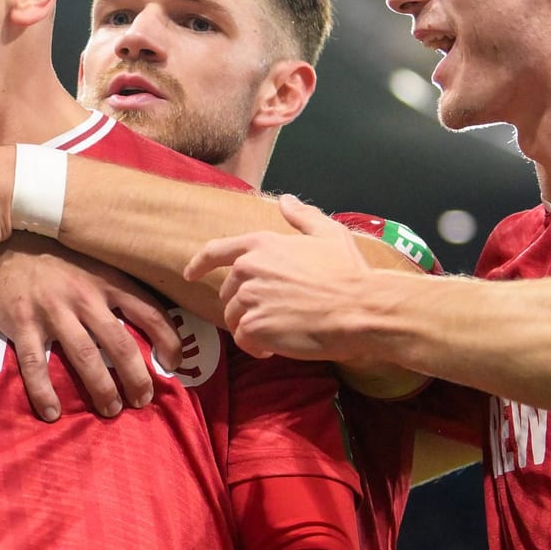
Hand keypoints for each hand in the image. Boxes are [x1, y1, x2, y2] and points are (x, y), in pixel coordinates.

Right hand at [0, 236, 182, 421]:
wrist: (0, 242)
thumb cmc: (51, 258)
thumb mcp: (91, 264)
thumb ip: (114, 289)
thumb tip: (146, 322)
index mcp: (106, 281)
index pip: (149, 311)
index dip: (168, 340)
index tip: (174, 365)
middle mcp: (84, 296)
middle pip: (119, 343)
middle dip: (136, 377)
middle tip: (143, 400)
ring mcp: (52, 310)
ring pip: (84, 356)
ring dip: (101, 388)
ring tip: (110, 411)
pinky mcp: (22, 323)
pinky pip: (36, 364)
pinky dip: (45, 392)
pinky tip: (53, 413)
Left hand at [184, 195, 372, 361]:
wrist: (360, 309)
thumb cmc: (348, 273)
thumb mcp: (329, 234)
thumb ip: (303, 217)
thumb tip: (286, 201)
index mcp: (261, 244)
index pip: (216, 251)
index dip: (200, 263)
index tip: (190, 274)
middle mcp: (249, 269)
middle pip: (229, 293)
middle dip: (246, 305)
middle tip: (276, 314)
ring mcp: (249, 298)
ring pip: (235, 318)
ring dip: (252, 328)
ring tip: (280, 332)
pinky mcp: (253, 326)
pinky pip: (244, 340)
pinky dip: (257, 347)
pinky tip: (276, 347)